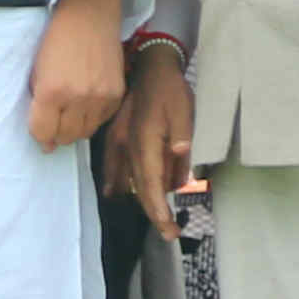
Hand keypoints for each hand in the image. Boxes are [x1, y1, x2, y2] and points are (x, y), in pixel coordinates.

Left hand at [25, 0, 127, 151]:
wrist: (89, 17)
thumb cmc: (57, 40)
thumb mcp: (36, 70)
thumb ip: (38, 101)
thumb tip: (44, 134)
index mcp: (51, 90)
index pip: (43, 131)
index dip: (40, 136)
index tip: (40, 135)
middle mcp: (77, 98)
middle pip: (66, 137)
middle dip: (56, 135)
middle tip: (54, 125)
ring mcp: (100, 97)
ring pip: (85, 132)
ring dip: (75, 129)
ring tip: (69, 114)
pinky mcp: (117, 95)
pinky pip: (102, 120)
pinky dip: (93, 118)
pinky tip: (86, 105)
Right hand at [100, 39, 191, 237]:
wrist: (149, 65)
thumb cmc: (171, 90)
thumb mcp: (184, 114)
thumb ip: (180, 142)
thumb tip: (178, 171)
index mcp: (145, 143)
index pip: (152, 185)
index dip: (158, 210)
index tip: (168, 230)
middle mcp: (128, 146)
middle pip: (139, 187)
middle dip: (153, 211)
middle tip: (168, 232)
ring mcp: (118, 141)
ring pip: (126, 179)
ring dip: (139, 199)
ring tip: (155, 218)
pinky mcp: (115, 135)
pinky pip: (113, 165)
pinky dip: (116, 181)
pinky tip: (114, 191)